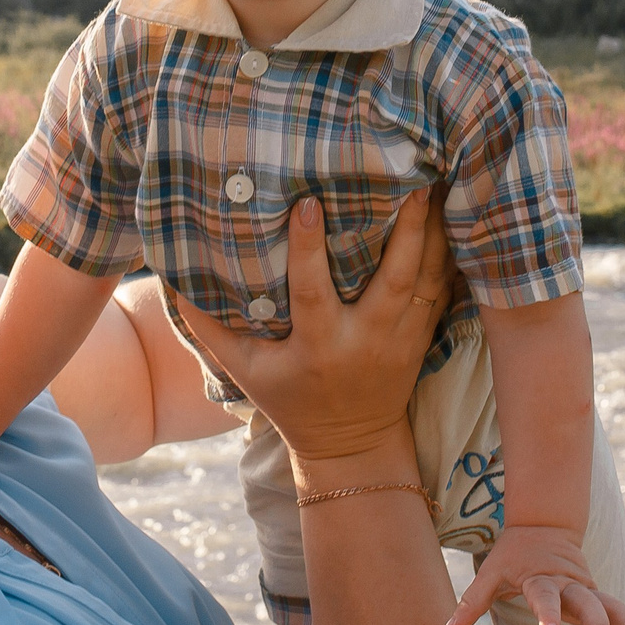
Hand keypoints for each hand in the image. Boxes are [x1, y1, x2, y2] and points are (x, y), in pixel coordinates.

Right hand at [175, 186, 454, 463]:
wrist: (351, 445)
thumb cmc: (291, 400)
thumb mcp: (246, 370)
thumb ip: (210, 326)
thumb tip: (173, 278)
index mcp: (320, 345)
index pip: (314, 291)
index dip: (309, 249)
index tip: (308, 204)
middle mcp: (367, 339)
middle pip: (395, 278)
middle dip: (406, 229)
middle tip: (409, 179)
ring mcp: (402, 337)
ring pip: (428, 277)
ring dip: (433, 231)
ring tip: (435, 180)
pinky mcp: (423, 335)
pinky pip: (444, 287)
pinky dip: (449, 251)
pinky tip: (452, 213)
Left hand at [446, 524, 624, 624]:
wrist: (544, 527)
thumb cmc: (512, 556)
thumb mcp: (490, 574)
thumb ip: (472, 602)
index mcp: (540, 578)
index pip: (543, 598)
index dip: (547, 615)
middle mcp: (568, 584)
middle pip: (586, 604)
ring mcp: (585, 590)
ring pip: (610, 607)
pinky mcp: (596, 596)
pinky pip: (617, 612)